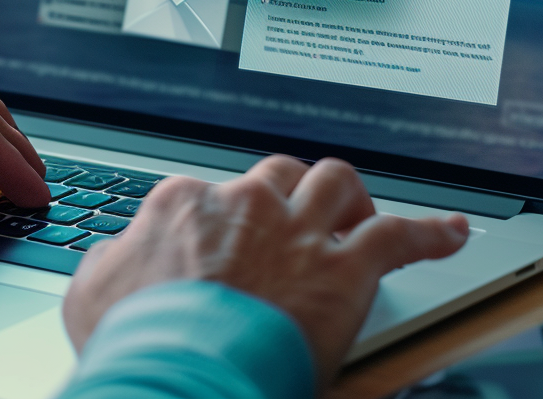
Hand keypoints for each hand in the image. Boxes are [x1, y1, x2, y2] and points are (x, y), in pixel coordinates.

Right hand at [63, 155, 468, 385]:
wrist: (178, 368)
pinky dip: (431, 233)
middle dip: (291, 195)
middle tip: (298, 223)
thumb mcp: (92, 293)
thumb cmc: (135, 339)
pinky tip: (450, 233)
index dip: (228, 219)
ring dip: (351, 198)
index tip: (233, 242)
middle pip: (279, 174)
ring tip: (359, 216)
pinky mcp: (343, 265)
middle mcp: (245, 202)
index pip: (213, 194)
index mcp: (184, 204)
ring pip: (336, 182)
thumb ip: (110, 263)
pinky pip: (400, 235)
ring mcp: (297, 229)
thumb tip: (114, 257)